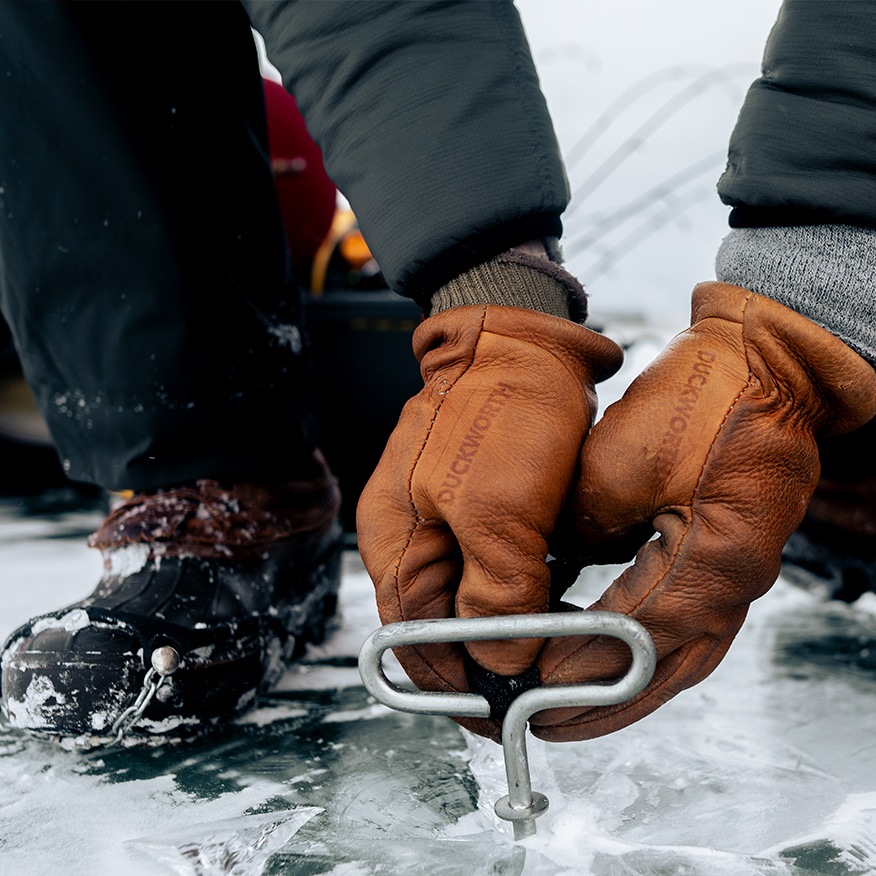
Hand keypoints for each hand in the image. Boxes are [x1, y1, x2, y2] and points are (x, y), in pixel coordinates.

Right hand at [357, 303, 621, 738]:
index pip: (412, 643)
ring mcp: (444, 520)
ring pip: (469, 599)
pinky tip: (554, 603)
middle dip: (486, 660)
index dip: (456, 685)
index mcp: (396, 542)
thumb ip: (495, 593)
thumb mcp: (498, 509)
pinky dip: (519, 592)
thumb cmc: (502, 410)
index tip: (503, 712)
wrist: (522, 338)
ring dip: (506, 627)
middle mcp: (412, 538)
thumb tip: (500, 661)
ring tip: (552, 650)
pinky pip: (491, 566)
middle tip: (538, 684)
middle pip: (439, 626)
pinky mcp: (477, 505)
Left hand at [531, 282, 875, 740]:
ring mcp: (736, 575)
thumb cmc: (705, 400)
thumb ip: (577, 531)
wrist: (765, 366)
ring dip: (623, 682)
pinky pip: (683, 624)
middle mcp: (732, 583)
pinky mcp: (726, 559)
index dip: (577, 669)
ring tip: (572, 702)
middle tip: (549, 724)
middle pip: (662, 671)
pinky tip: (607, 650)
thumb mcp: (616, 464)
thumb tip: (547, 569)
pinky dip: (641, 646)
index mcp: (711, 563)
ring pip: (676, 657)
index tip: (532, 687)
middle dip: (601, 703)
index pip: (632, 642)